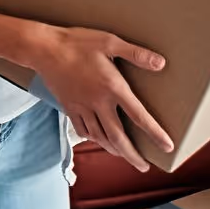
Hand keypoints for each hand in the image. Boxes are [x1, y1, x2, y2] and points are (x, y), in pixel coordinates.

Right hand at [31, 26, 172, 171]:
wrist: (43, 48)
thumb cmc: (76, 42)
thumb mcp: (109, 41)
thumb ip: (136, 54)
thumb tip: (160, 63)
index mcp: (112, 87)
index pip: (139, 116)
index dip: (154, 133)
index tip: (166, 146)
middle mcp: (98, 102)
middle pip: (118, 137)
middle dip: (132, 155)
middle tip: (143, 167)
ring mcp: (82, 107)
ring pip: (100, 137)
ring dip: (114, 150)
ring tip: (124, 156)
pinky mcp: (68, 106)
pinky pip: (81, 129)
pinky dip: (92, 138)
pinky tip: (97, 140)